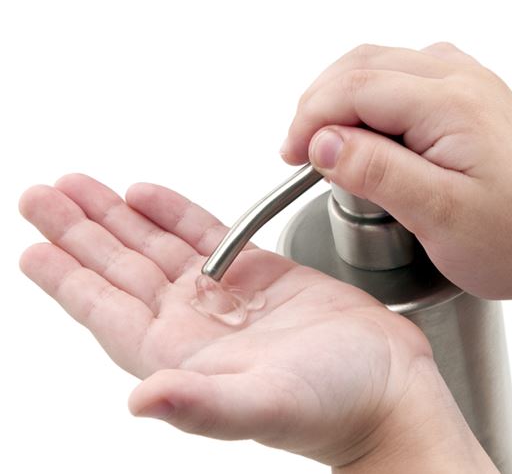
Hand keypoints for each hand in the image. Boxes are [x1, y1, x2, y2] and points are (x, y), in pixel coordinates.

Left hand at [18, 174, 489, 470]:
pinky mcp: (265, 274)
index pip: (107, 310)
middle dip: (80, 231)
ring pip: (158, 248)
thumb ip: (201, 405)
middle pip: (121, 270)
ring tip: (81, 187)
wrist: (390, 389)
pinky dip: (176, 211)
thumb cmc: (334, 409)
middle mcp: (196, 324)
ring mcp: (228, 297)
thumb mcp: (263, 407)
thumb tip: (141, 401)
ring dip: (118, 216)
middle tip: (43, 194)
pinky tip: (149, 196)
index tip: (33, 245)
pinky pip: (210, 234)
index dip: (68, 278)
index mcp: (182, 355)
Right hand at [282, 43, 511, 308]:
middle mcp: (465, 79)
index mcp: (454, 102)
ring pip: (386, 65)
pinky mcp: (476, 100)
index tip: (291, 157)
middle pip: (367, 65)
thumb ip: (377, 172)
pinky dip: (377, 96)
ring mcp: (473, 85)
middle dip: (322, 104)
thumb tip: (323, 141)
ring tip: (329, 143)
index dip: (311, 117)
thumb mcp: (439, 216)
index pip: (357, 86)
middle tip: (300, 151)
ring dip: (346, 96)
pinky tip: (372, 130)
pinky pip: (411, 77)